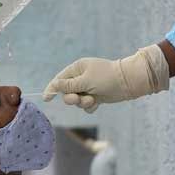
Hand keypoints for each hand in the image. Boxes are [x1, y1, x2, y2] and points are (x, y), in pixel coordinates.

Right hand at [43, 44, 169, 112]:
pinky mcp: (95, 96)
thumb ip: (68, 85)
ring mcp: (88, 87)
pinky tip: (97, 103)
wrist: (128, 82)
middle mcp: (81, 77)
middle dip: (71, 98)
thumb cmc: (106, 78)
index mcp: (77, 68)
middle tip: (78, 99)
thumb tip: (54, 85)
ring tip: (92, 100)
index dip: (51, 88)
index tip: (46, 99)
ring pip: (76, 100)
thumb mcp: (85, 81)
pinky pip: (86, 105)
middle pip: (66, 92)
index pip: (59, 79)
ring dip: (82, 103)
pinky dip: (90, 106)